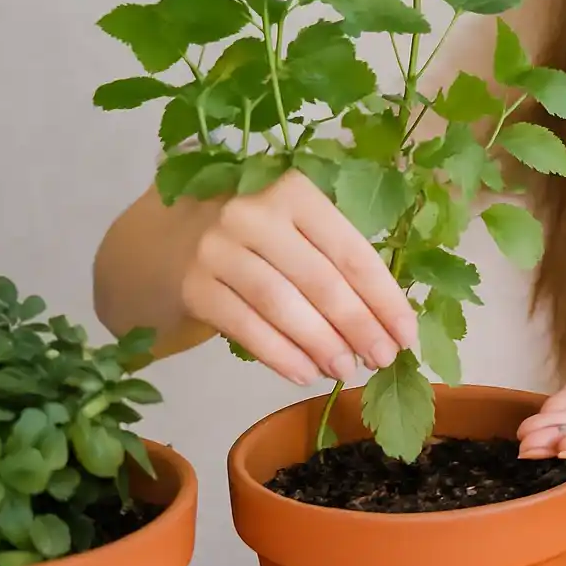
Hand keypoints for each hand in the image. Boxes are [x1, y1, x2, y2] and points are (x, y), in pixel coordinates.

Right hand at [177, 169, 417, 384]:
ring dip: (322, 344)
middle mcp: (254, 212)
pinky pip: (246, 326)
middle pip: (321, 279)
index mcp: (293, 191)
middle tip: (383, 359)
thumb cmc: (250, 240)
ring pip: (284, 304)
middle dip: (359, 325)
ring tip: (346, 370)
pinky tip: (305, 374)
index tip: (407, 335)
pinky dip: (280, 354)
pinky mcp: (192, 284)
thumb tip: (387, 321)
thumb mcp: (292, 228)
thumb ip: (333, 258)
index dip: (383, 297)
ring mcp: (217, 247)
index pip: (351, 250)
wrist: (158, 244)